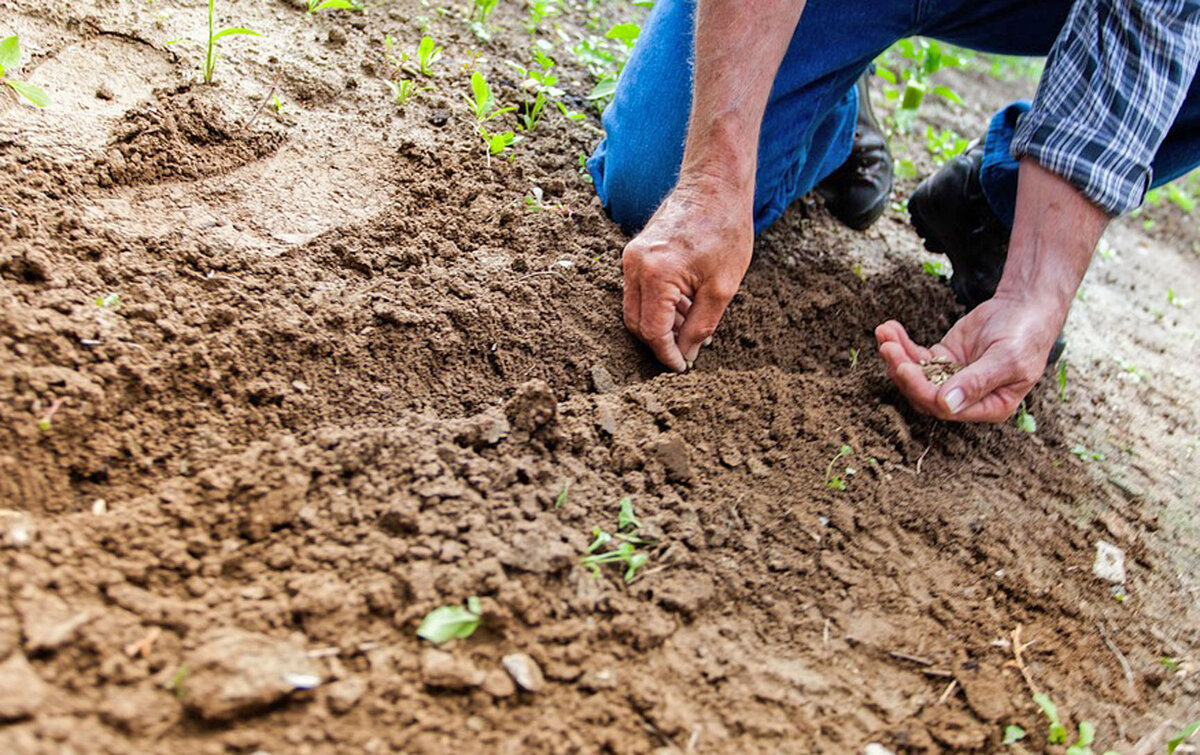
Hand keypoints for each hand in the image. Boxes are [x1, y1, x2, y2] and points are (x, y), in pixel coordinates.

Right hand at [621, 176, 752, 370]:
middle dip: (660, 342)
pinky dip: (658, 305)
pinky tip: (685, 306)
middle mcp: (635, 265)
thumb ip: (701, 326)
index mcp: (656, 274)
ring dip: (660, 323)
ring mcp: (631, 256)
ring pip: (636, 308)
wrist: (715, 185)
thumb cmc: (725, 230)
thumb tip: (686, 355)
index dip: (666, 354)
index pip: (652, 331)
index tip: (682, 367)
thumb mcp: (722, 287)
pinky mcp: (635, 251)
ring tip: (692, 325)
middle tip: (687, 351)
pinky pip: (639, 290)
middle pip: (636, 323)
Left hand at [875, 292, 1065, 421]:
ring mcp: (951, 378)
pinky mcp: (943, 358)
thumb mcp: (1007, 359)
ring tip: (884, 333)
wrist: (1026, 307)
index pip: (945, 408)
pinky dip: (901, 344)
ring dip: (896, 356)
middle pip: (924, 393)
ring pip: (915, 375)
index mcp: (988, 407)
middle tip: (888, 347)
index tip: (905, 367)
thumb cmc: (1025, 336)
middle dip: (902, 371)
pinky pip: (916, 356)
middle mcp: (966, 398)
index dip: (921, 390)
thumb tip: (946, 405)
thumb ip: (977, 382)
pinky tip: (889, 328)